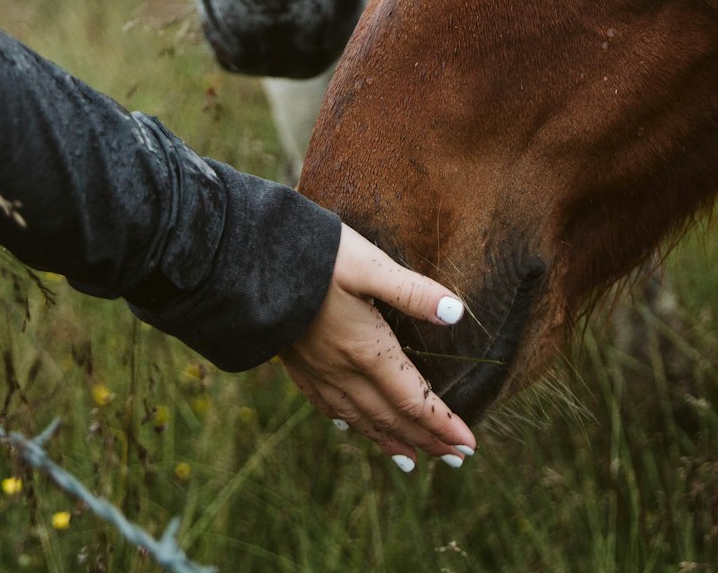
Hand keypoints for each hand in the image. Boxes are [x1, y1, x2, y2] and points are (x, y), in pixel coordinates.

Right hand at [280, 225, 475, 471]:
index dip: (443, 424)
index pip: (414, 399)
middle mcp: (343, 371)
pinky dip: (350, 424)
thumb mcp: (370, 265)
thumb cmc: (315, 257)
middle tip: (456, 460)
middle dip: (427, 440)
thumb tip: (455, 312)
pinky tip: (354, 428)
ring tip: (412, 460)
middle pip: (391, 417)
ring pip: (360, 419)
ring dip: (391, 441)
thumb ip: (412, 292)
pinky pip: (328, 407)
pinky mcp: (297, 365)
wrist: (249, 263)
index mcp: (367, 350)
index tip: (469, 445)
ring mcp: (318, 372)